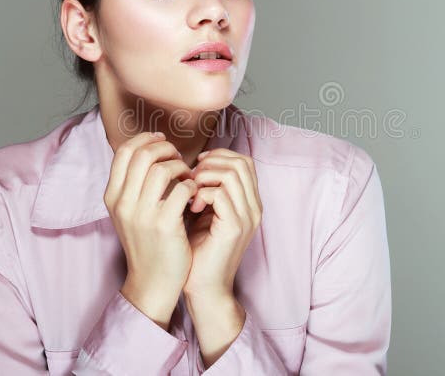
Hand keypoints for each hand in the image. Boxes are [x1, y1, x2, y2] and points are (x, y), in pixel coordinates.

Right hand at [103, 131, 197, 328]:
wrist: (152, 281)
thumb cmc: (148, 242)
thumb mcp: (130, 212)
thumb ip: (134, 183)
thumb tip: (151, 149)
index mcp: (112, 196)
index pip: (124, 151)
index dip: (145, 140)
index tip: (163, 142)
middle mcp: (123, 203)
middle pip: (142, 155)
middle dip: (166, 150)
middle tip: (179, 159)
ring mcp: (142, 214)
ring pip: (162, 169)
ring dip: (181, 167)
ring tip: (188, 178)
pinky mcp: (164, 225)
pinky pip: (181, 189)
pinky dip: (191, 186)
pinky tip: (194, 195)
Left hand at [182, 148, 262, 299]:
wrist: (205, 288)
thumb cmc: (200, 251)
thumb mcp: (206, 213)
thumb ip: (208, 189)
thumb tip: (195, 165)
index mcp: (250, 202)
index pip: (244, 161)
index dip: (219, 156)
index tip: (197, 165)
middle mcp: (254, 208)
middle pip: (241, 163)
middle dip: (212, 162)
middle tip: (191, 177)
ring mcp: (247, 218)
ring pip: (232, 174)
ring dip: (205, 176)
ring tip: (190, 191)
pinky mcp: (235, 228)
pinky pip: (221, 194)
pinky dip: (202, 193)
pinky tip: (191, 207)